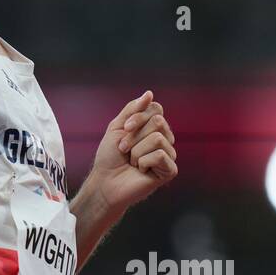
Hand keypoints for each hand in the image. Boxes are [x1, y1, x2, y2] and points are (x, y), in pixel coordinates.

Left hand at [88, 90, 177, 212]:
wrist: (105, 181)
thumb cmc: (109, 156)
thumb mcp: (117, 126)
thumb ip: (133, 109)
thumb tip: (149, 93)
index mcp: (152, 128)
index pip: (156, 109)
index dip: (138, 117)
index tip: (124, 128)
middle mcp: (164, 139)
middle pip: (158, 122)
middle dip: (134, 136)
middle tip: (124, 149)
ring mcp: (168, 154)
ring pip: (158, 138)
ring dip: (136, 151)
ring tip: (132, 162)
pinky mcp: (170, 170)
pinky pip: (161, 155)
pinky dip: (144, 162)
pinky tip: (141, 170)